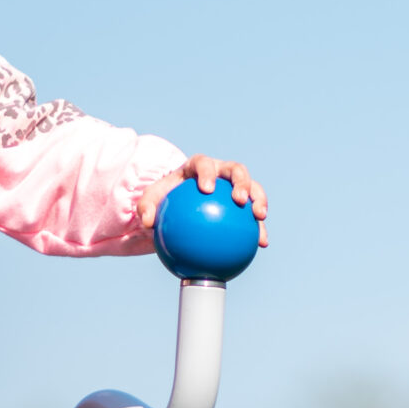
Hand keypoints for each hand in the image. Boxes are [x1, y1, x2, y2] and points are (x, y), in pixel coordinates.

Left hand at [141, 155, 270, 246]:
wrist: (181, 202)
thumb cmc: (166, 198)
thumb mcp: (151, 201)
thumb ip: (146, 208)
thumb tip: (148, 223)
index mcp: (199, 165)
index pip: (204, 163)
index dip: (208, 173)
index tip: (207, 189)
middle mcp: (221, 171)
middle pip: (236, 170)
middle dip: (242, 183)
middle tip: (240, 200)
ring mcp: (235, 184)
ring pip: (253, 187)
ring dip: (259, 200)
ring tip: (260, 217)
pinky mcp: (244, 200)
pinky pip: (253, 213)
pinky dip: (259, 226)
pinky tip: (262, 243)